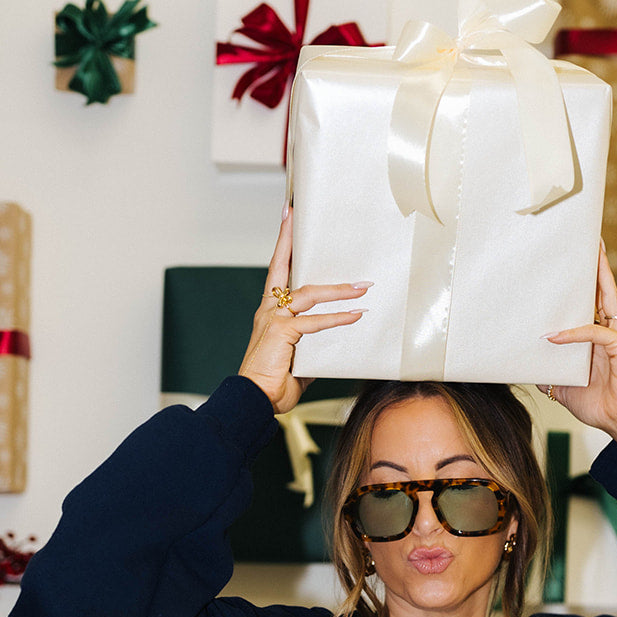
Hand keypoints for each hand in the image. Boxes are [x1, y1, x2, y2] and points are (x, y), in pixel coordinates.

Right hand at [239, 211, 369, 414]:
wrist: (254, 400)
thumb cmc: (272, 382)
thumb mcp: (297, 359)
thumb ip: (311, 346)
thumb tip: (331, 347)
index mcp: (270, 312)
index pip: (277, 271)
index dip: (284, 244)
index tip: (289, 216)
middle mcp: (269, 310)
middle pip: (283, 267)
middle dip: (294, 240)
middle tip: (303, 216)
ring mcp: (274, 320)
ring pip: (308, 294)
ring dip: (338, 290)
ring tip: (362, 287)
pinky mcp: (282, 333)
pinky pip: (314, 321)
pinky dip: (337, 318)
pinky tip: (356, 316)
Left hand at [539, 242, 616, 440]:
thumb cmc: (597, 404)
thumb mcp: (562, 385)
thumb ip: (547, 371)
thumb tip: (525, 365)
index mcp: (597, 337)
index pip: (591, 303)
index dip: (586, 283)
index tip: (574, 263)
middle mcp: (610, 331)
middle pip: (603, 292)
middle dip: (597, 267)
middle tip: (589, 242)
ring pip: (608, 300)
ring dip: (599, 277)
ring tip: (593, 255)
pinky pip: (596, 333)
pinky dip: (574, 334)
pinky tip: (555, 336)